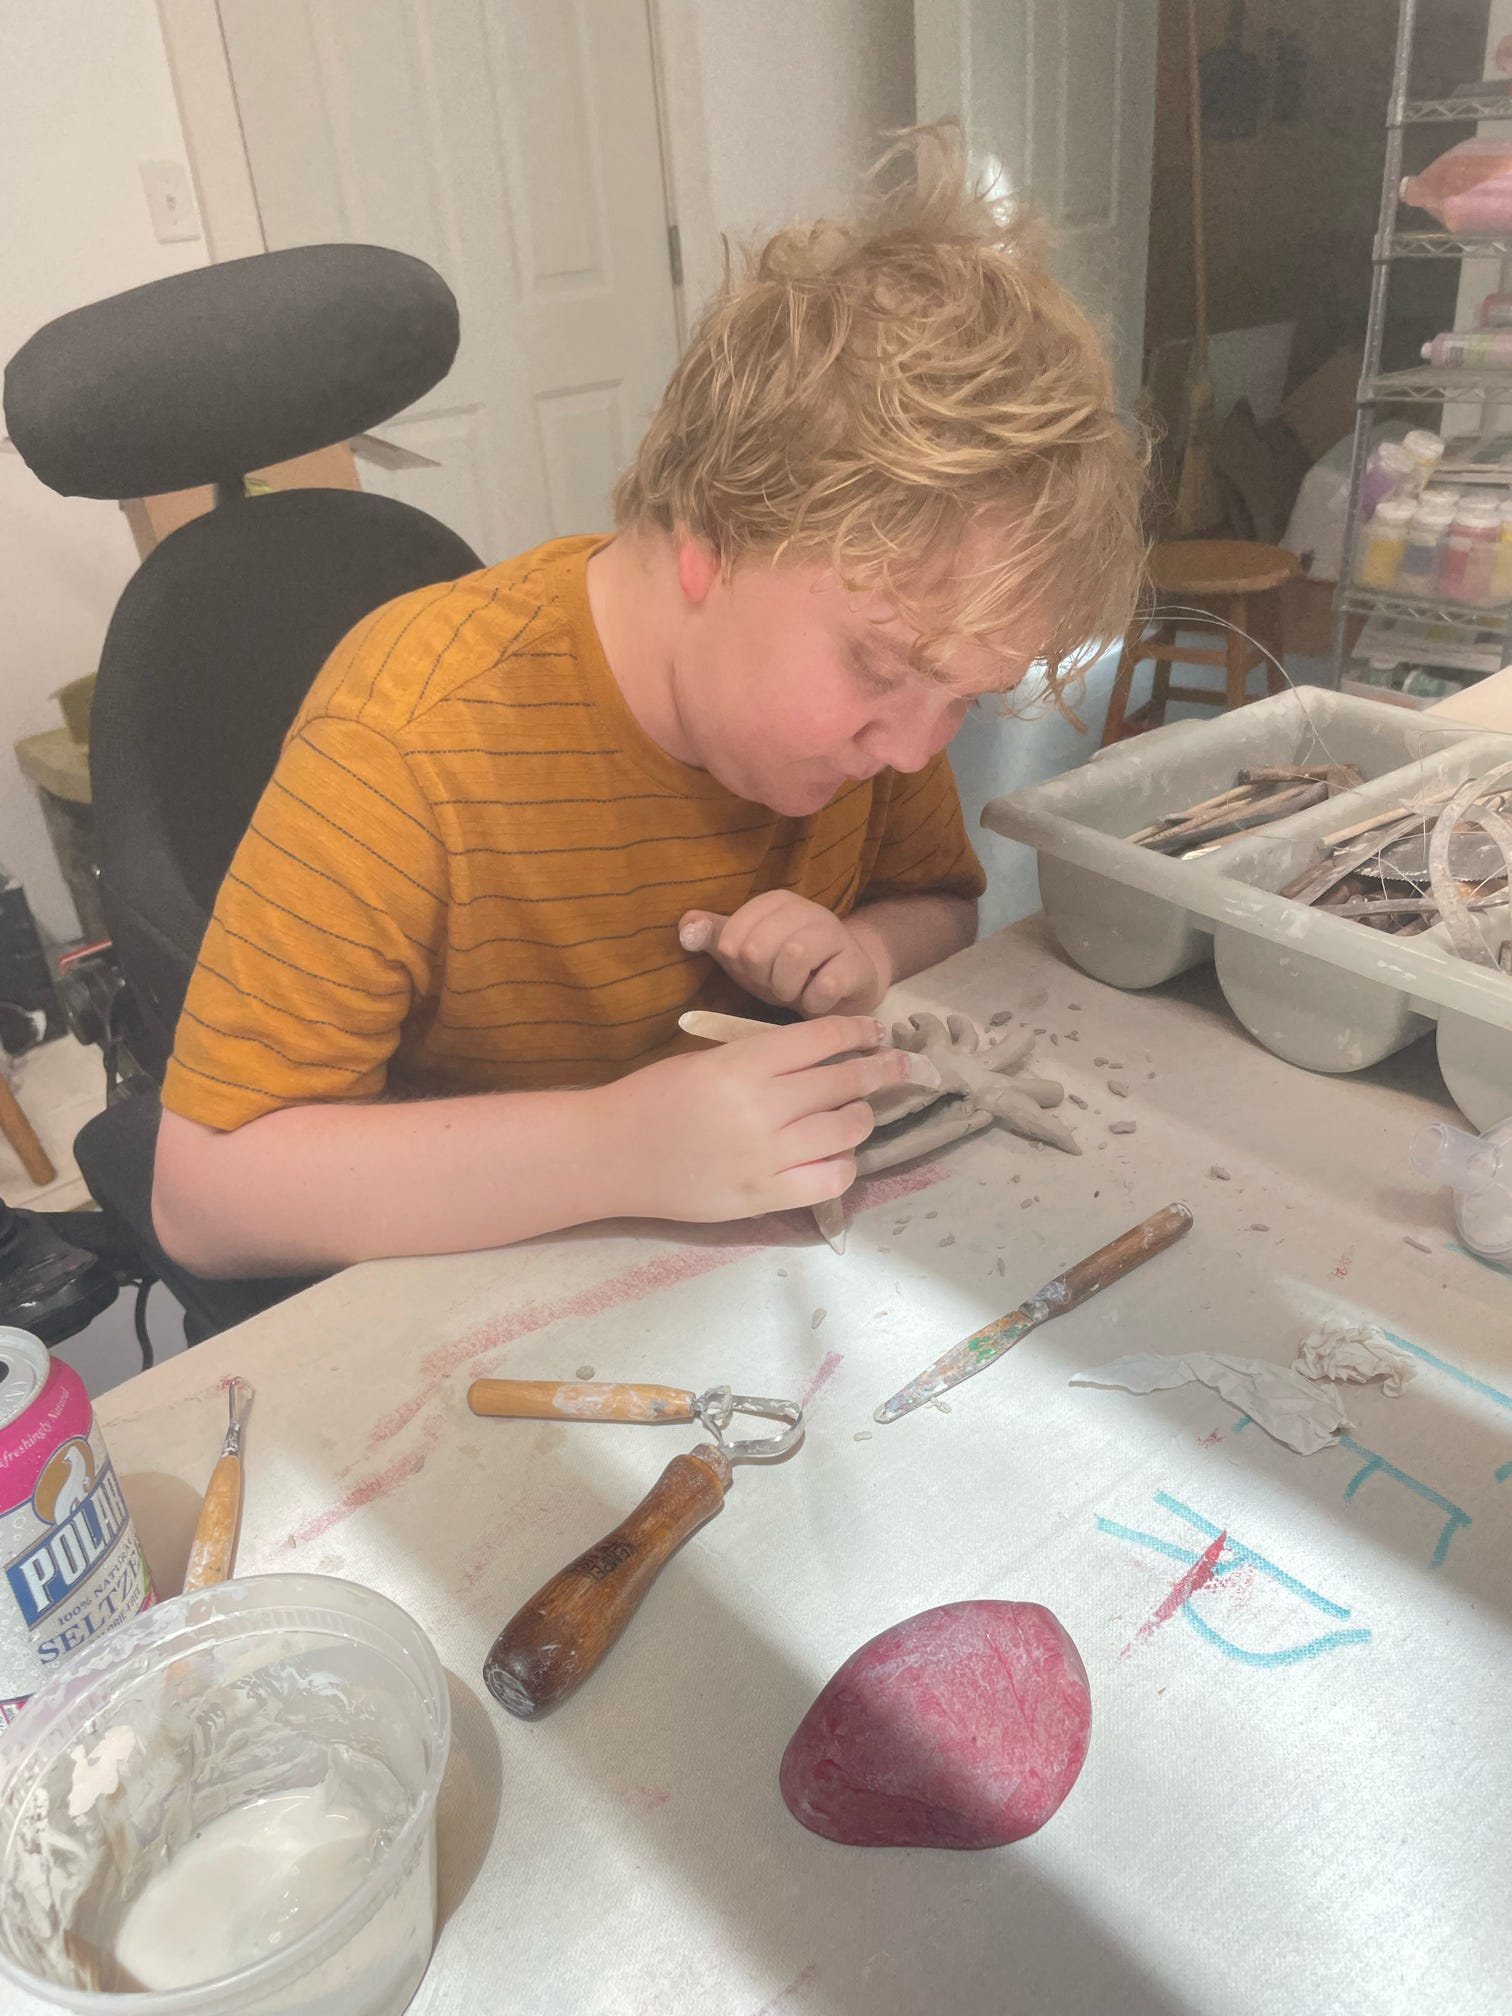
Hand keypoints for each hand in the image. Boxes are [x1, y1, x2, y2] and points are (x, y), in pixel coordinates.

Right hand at [599, 1016, 921, 1222]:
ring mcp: (767, 1157)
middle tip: (901, 1064)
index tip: (877, 1030)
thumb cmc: (654, 1099)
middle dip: (881, 1069)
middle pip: (844, 1082)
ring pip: (847, 1129)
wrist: (611, 1155)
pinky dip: (844, 1163)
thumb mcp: (707, 1060)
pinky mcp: (764, 1196)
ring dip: (862, 1115)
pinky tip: (837, 1154)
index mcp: (743, 1065)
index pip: (821, 1040)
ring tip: (859, 1110)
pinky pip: (830, 1179)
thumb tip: (822, 1056)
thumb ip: (762, 1059)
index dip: (858, 1031)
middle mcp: (763, 1108)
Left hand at [679, 893, 885, 1016]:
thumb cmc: (787, 966)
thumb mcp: (744, 951)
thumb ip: (712, 935)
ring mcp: (836, 934)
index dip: (738, 965)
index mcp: (774, 902)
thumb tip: (685, 930)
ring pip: (794, 957)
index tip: (756, 969)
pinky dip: (813, 1003)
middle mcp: (806, 910)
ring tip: (796, 991)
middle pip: (758, 949)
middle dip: (762, 979)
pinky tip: (817, 1001)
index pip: (731, 938)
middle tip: (777, 984)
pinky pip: (824, 987)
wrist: (846, 981)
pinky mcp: (856, 965)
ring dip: (786, 989)